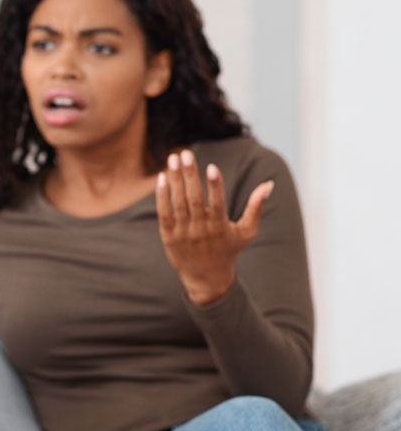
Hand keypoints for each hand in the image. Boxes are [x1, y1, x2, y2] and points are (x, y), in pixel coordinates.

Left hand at [156, 149, 273, 304]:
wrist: (206, 277)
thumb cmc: (228, 250)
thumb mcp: (246, 231)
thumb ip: (256, 207)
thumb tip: (269, 184)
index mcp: (220, 226)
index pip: (217, 203)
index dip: (214, 185)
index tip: (211, 166)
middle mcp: (200, 229)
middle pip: (194, 198)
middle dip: (189, 174)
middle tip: (185, 153)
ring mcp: (183, 232)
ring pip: (178, 202)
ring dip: (174, 179)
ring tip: (172, 158)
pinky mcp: (169, 235)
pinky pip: (164, 212)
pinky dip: (161, 196)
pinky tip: (161, 178)